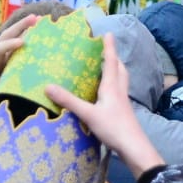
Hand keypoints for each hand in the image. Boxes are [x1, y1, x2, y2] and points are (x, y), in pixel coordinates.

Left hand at [0, 16, 36, 127]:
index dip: (9, 45)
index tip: (22, 42)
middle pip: (5, 39)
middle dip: (19, 27)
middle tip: (36, 18)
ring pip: (12, 45)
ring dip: (25, 33)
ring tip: (40, 24)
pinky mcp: (4, 72)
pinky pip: (16, 58)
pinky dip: (27, 48)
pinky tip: (39, 43)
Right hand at [48, 35, 164, 178]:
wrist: (134, 148)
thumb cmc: (114, 128)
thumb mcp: (88, 114)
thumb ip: (69, 101)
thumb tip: (48, 86)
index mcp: (112, 87)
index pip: (110, 62)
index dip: (109, 47)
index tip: (108, 33)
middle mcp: (120, 91)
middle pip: (120, 70)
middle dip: (114, 59)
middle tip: (107, 51)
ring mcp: (123, 102)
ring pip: (121, 81)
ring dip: (115, 71)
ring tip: (107, 69)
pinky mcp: (124, 113)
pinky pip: (119, 93)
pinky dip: (114, 87)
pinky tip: (107, 94)